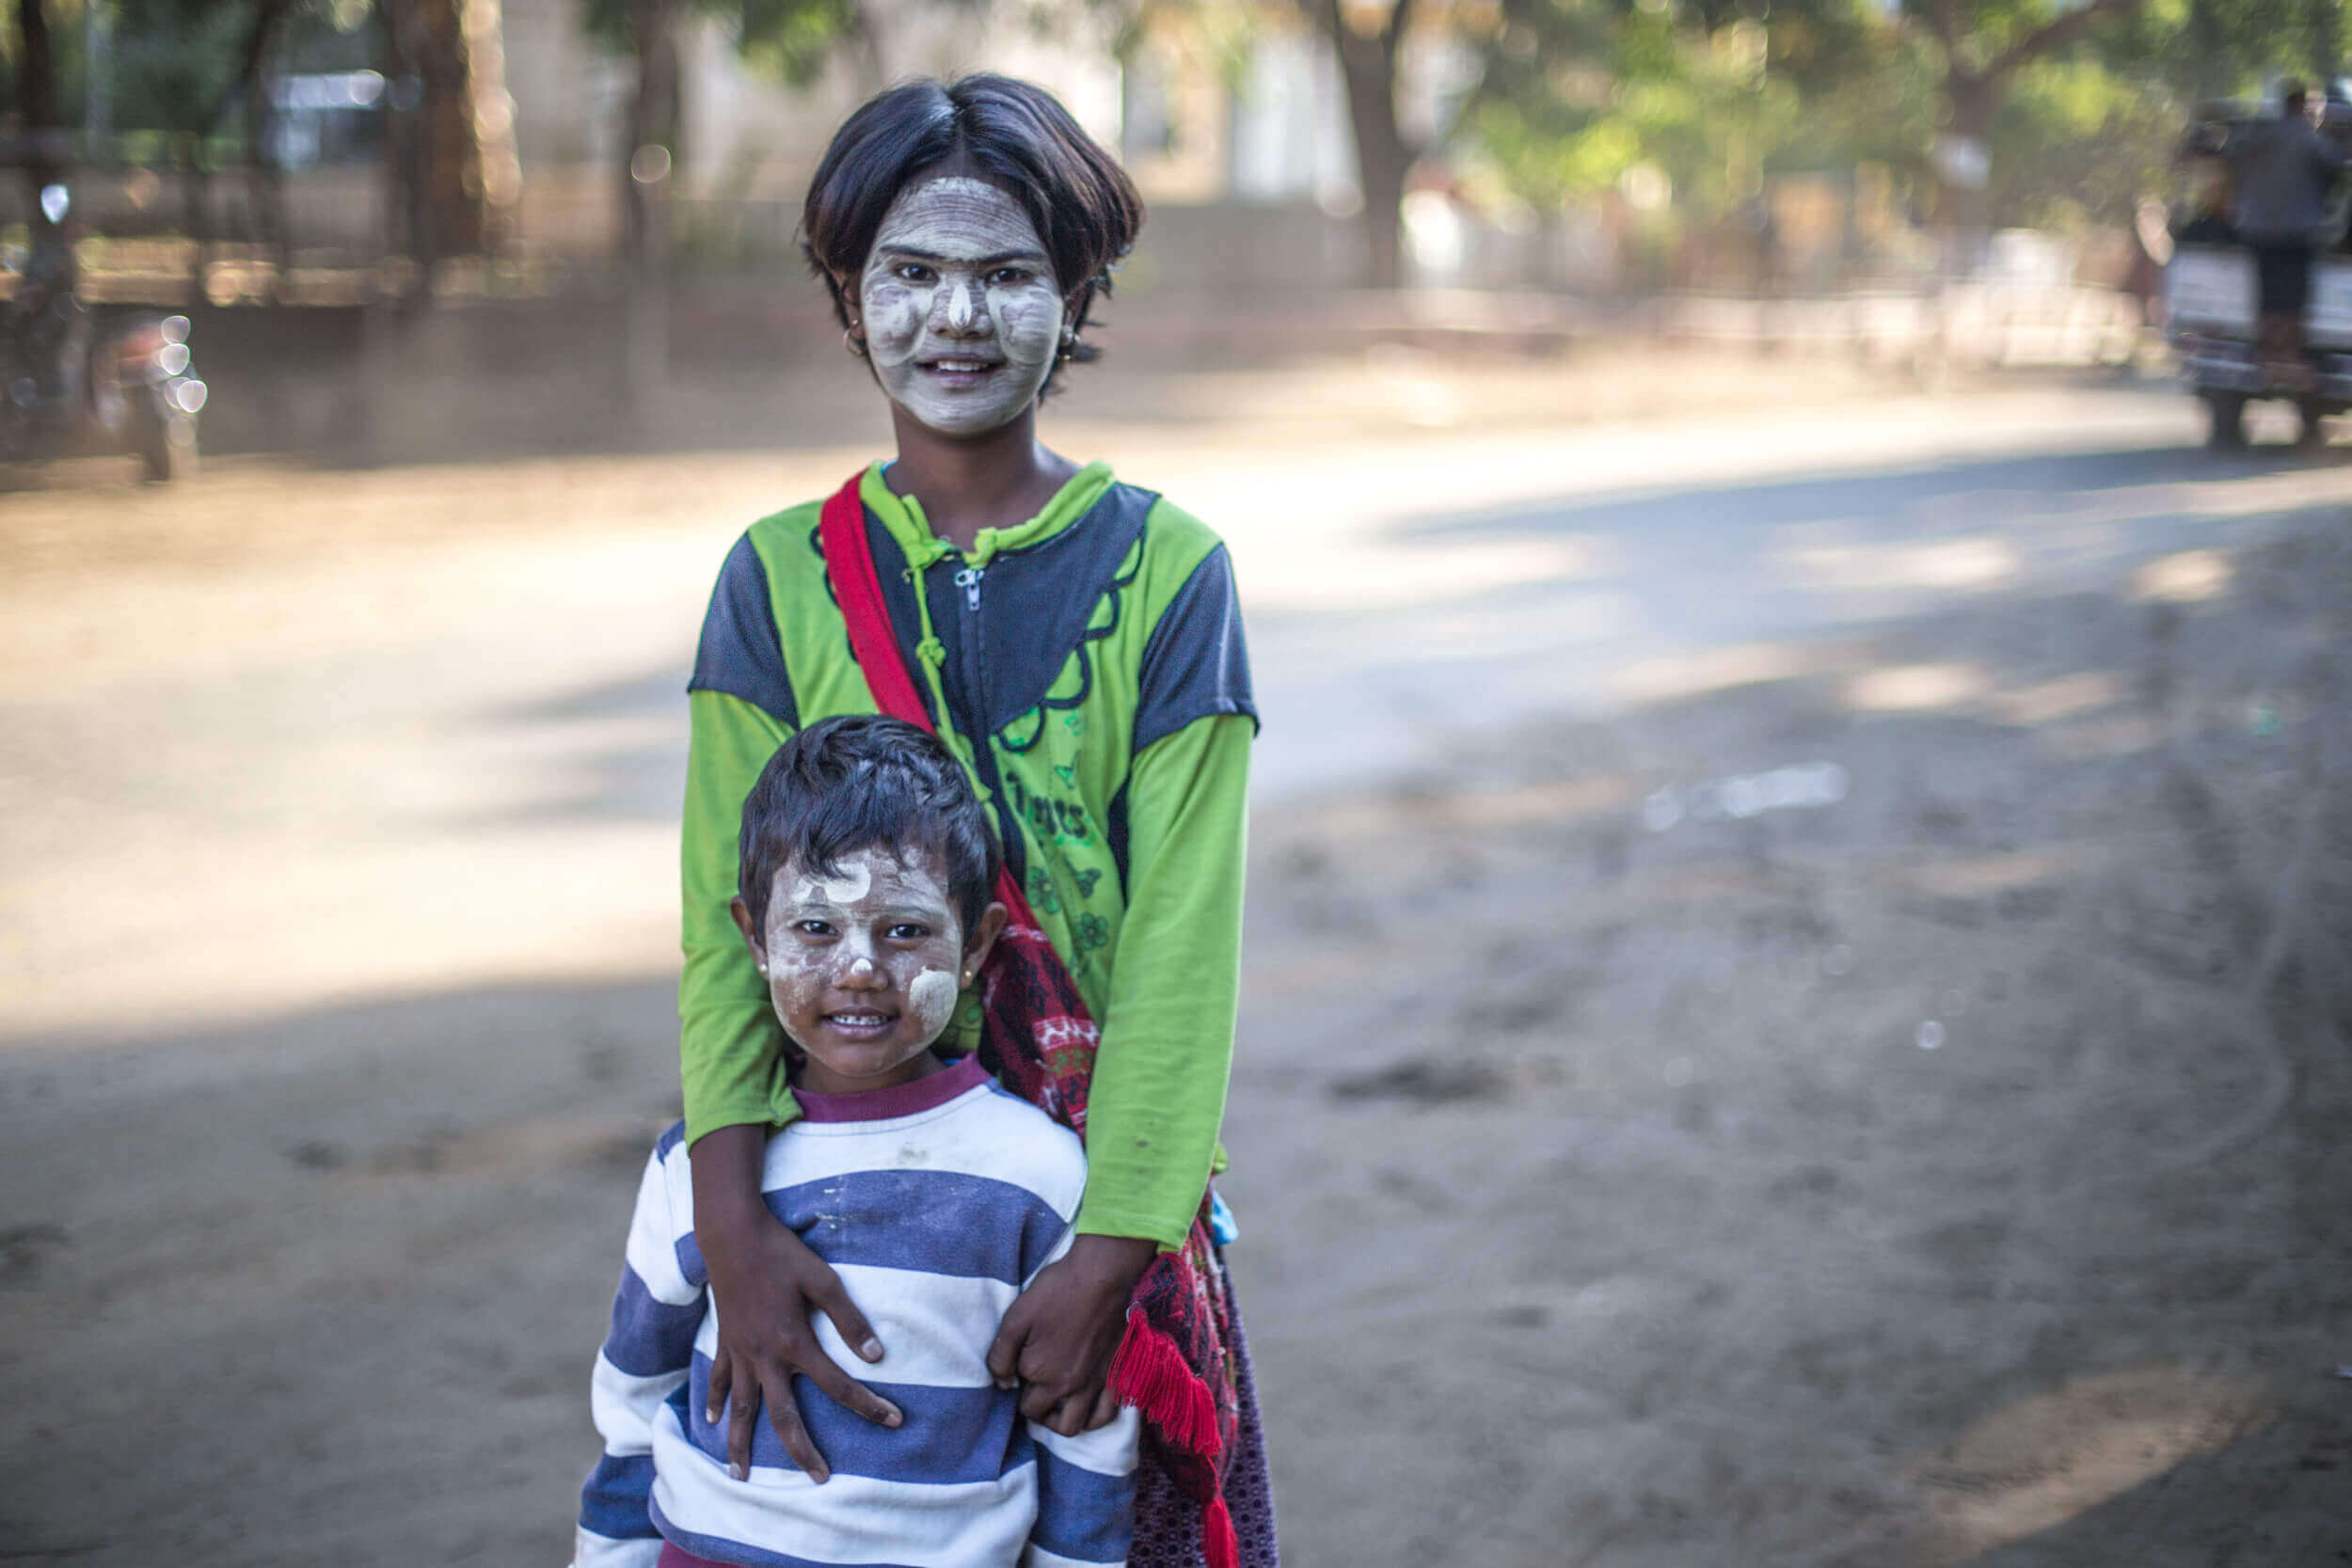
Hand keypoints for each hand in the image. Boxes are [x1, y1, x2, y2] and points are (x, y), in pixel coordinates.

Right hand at [691, 1126, 901, 1482]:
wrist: (731, 1235)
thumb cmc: (781, 1254)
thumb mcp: (823, 1280)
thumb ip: (849, 1319)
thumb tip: (876, 1355)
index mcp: (795, 1343)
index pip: (838, 1385)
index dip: (868, 1405)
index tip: (894, 1421)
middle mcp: (765, 1356)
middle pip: (784, 1417)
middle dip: (802, 1451)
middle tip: (819, 1479)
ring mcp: (741, 1352)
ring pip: (742, 1410)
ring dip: (741, 1445)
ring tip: (741, 1475)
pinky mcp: (725, 1341)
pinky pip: (720, 1379)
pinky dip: (717, 1402)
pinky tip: (714, 1423)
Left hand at [987, 1233, 1158, 1436]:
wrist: (1103, 1274)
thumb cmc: (1057, 1291)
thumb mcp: (1016, 1317)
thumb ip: (1001, 1356)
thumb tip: (1002, 1385)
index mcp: (1041, 1373)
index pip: (1023, 1402)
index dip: (1019, 1388)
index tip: (1023, 1368)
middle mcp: (1068, 1386)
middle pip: (1045, 1418)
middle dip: (1037, 1409)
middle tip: (1035, 1388)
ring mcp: (1095, 1384)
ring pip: (1076, 1427)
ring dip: (1062, 1421)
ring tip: (1058, 1404)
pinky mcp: (1116, 1375)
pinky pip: (1107, 1415)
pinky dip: (1095, 1419)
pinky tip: (1087, 1406)